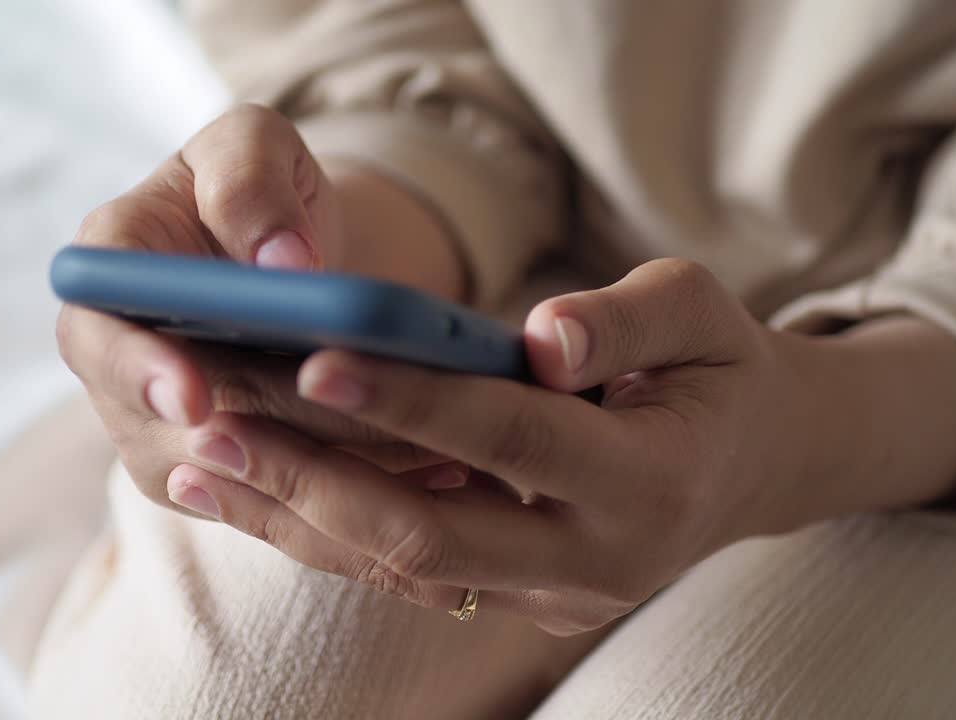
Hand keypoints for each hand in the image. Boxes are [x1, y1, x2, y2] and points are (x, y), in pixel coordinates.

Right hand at [56, 104, 465, 511]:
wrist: (278, 254)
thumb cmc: (255, 188)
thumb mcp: (253, 145)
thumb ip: (252, 179)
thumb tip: (281, 261)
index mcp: (109, 274)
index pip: (98, 336)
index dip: (140, 370)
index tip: (194, 394)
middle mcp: (117, 367)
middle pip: (183, 425)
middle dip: (279, 427)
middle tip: (374, 420)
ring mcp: (160, 432)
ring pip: (242, 477)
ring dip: (333, 469)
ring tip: (432, 450)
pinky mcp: (214, 479)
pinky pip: (279, 503)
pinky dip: (354, 492)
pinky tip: (433, 466)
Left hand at [169, 259, 806, 633]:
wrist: (755, 465)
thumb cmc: (719, 370)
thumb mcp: (703, 315)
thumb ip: (628, 319)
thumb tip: (538, 336)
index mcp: (648, 481)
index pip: (508, 436)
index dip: (411, 399)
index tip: (311, 356)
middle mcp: (596, 561)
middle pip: (430, 530)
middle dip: (311, 480)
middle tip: (210, 425)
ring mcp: (554, 596)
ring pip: (405, 567)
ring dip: (297, 515)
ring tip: (200, 460)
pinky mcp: (522, 602)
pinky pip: (413, 573)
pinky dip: (331, 532)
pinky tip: (257, 491)